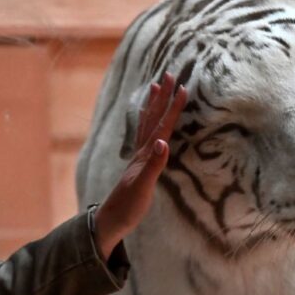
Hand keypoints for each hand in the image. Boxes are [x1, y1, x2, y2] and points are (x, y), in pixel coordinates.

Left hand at [93, 73, 187, 259]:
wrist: (111, 221)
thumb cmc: (128, 206)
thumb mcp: (143, 187)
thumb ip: (154, 165)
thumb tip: (164, 142)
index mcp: (146, 154)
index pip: (162, 126)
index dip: (173, 107)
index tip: (182, 87)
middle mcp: (142, 151)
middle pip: (153, 118)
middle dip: (162, 96)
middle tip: (169, 73)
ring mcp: (139, 156)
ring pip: (147, 123)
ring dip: (153, 104)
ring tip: (156, 86)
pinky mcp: (139, 164)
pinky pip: (145, 135)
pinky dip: (147, 122)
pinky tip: (147, 119)